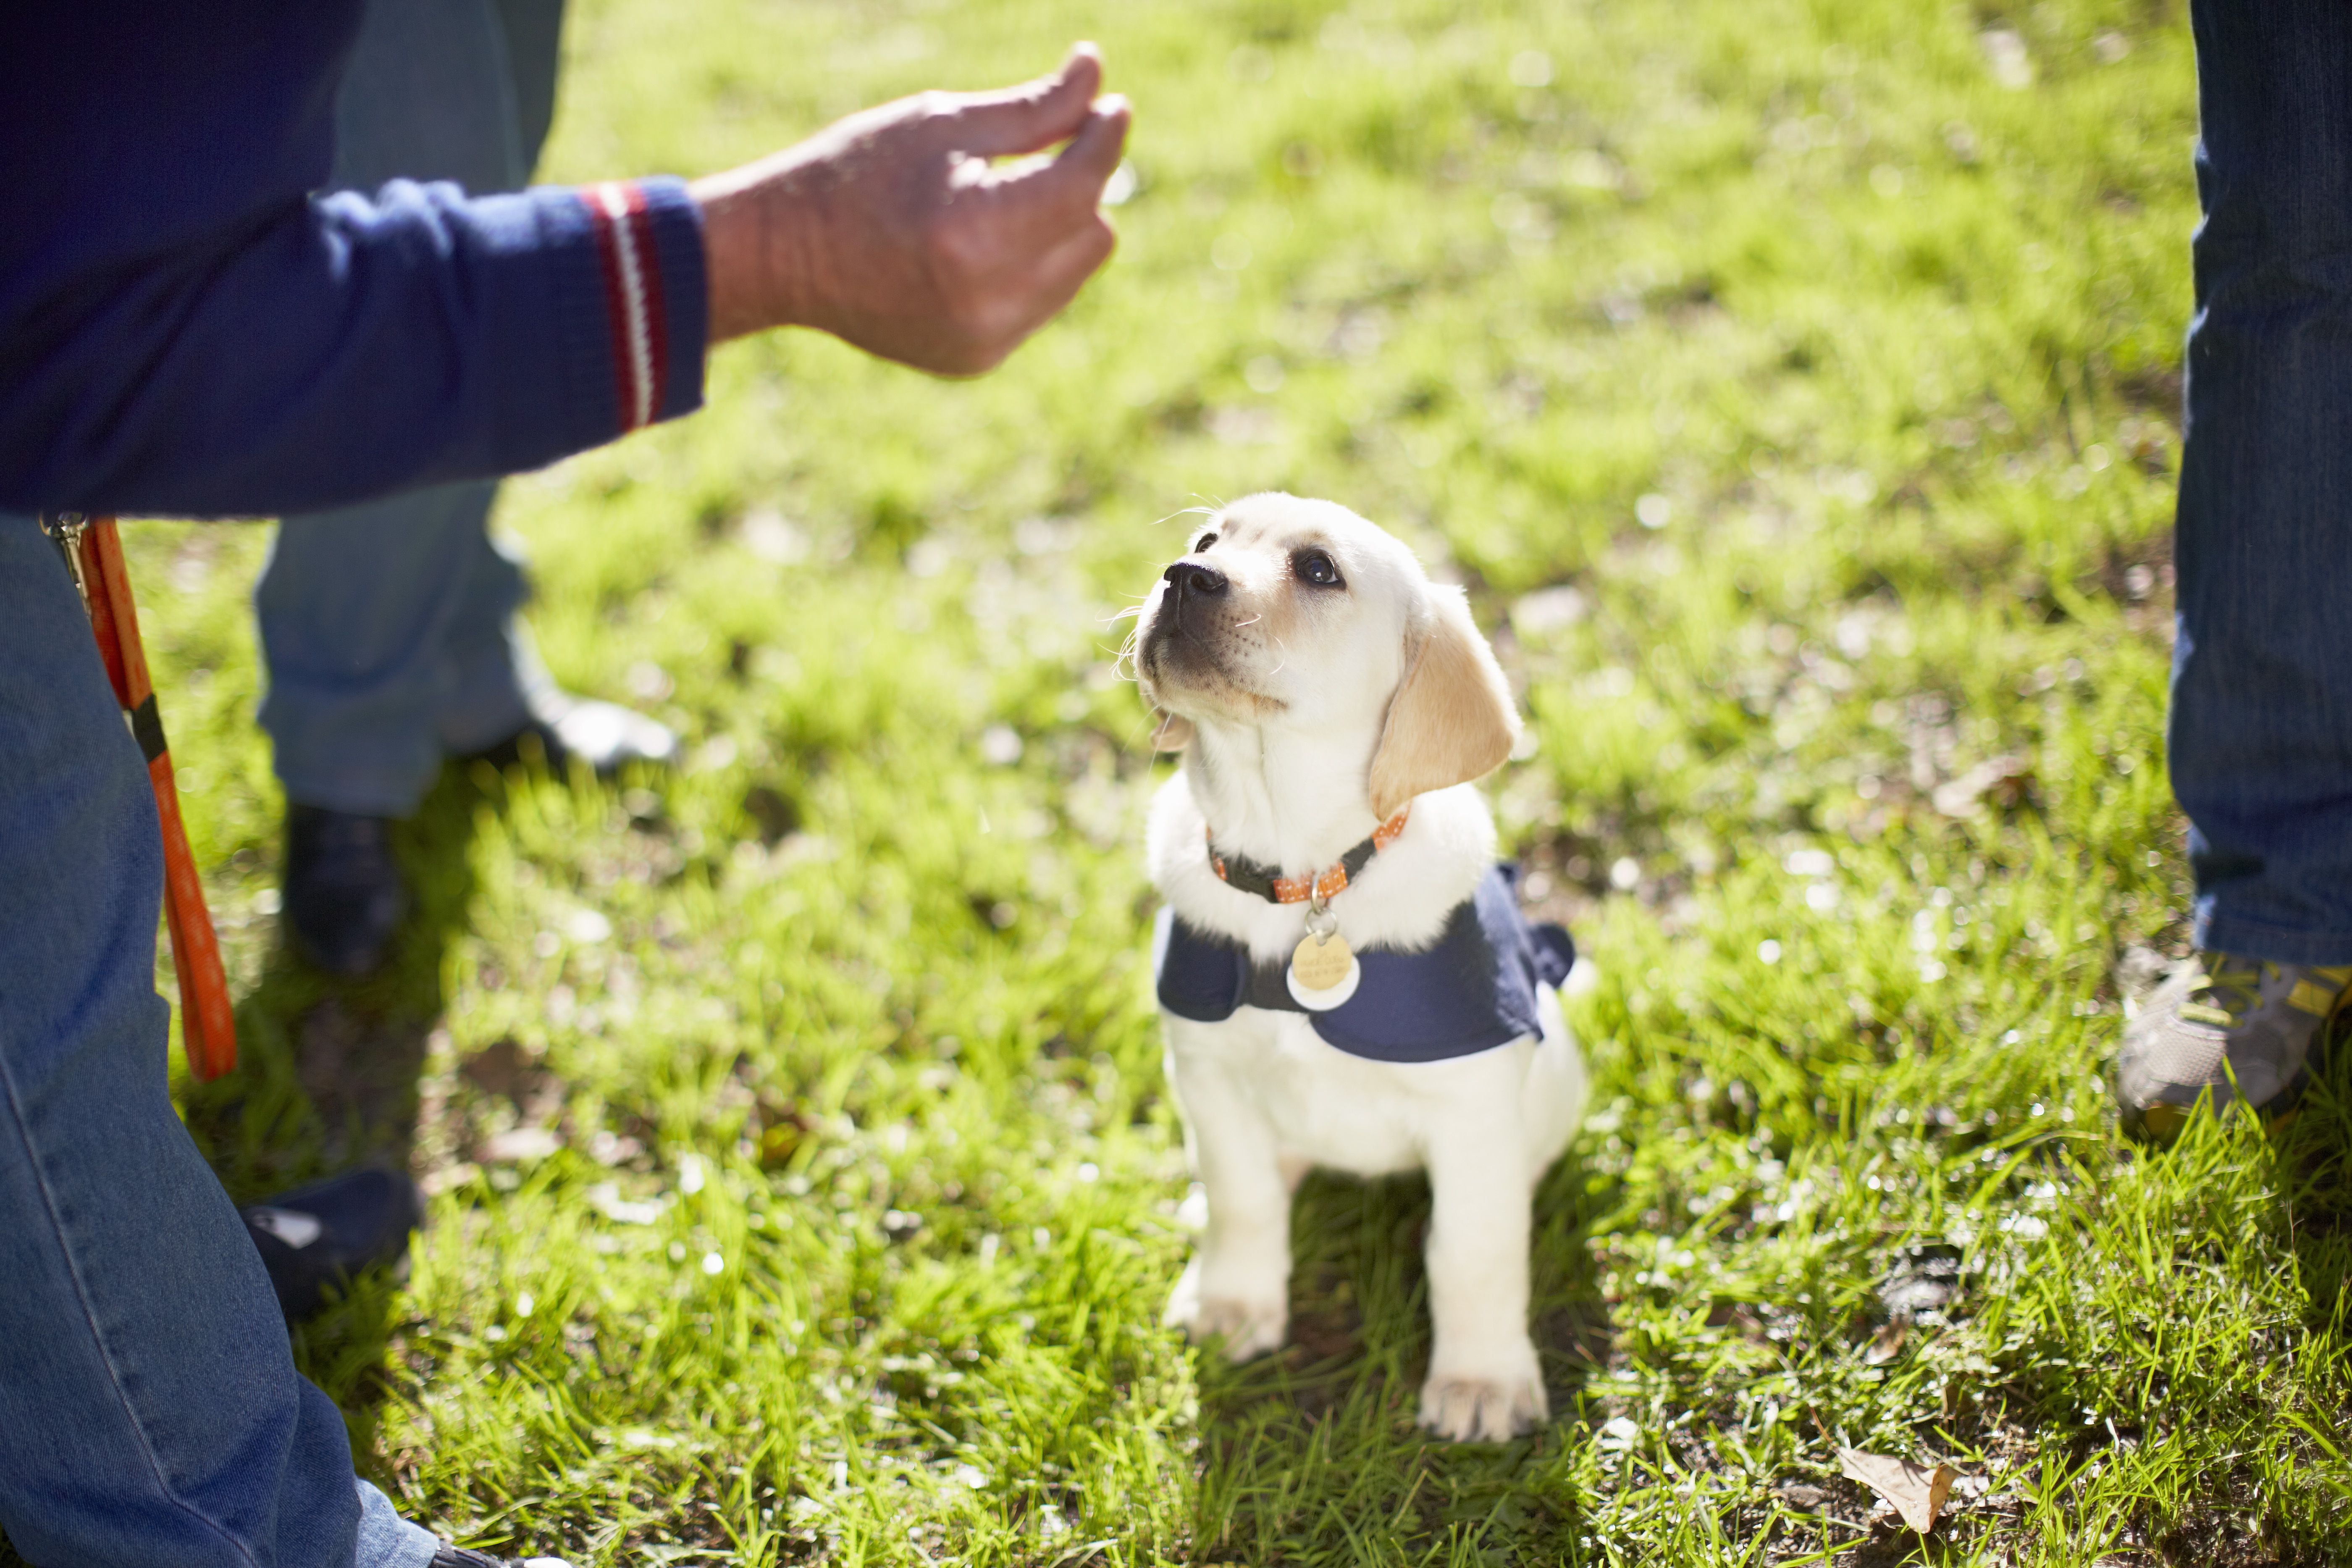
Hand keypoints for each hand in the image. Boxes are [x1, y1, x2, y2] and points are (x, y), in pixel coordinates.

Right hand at [689, 44, 1130, 372]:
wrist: (784, 255)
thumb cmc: (858, 172)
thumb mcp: (942, 124)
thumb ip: (1033, 109)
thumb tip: (1098, 74)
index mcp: (973, 232)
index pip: (1080, 186)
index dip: (1103, 139)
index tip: (1111, 106)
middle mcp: (987, 299)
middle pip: (1092, 233)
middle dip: (1078, 186)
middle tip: (1045, 149)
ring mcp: (984, 340)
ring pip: (1074, 272)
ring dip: (1058, 228)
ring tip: (996, 198)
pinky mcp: (978, 360)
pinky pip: (1041, 304)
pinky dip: (1028, 269)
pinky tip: (976, 245)